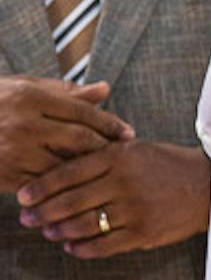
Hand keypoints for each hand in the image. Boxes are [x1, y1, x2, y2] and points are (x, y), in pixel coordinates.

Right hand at [0, 76, 133, 193]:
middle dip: (106, 149)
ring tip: (108, 176)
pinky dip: (61, 188)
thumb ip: (65, 93)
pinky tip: (77, 191)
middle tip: (125, 158)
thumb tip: (105, 89)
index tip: (130, 134)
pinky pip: (41, 184)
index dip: (110, 124)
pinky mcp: (3, 174)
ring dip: (87, 173)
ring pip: (63, 166)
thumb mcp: (25, 88)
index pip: (82, 112)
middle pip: (79, 140)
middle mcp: (24, 124)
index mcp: (31, 98)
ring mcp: (12, 151)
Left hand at [15, 141, 210, 258]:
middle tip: (27, 218)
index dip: (40, 187)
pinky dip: (83, 248)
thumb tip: (61, 169)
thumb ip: (101, 154)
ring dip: (59, 231)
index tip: (23, 196)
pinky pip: (103, 245)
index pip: (68, 172)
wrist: (208, 184)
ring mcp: (134, 208)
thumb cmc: (169, 164)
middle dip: (42, 212)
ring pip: (83, 224)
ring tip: (49, 232)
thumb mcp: (135, 148)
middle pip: (70, 201)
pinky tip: (73, 246)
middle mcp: (124, 181)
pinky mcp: (144, 231)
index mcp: (119, 156)